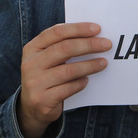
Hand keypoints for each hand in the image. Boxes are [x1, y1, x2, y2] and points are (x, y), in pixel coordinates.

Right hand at [18, 23, 110, 137]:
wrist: (32, 108)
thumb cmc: (47, 76)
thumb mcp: (47, 59)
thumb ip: (63, 46)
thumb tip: (94, 36)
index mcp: (32, 49)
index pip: (56, 32)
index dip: (78, 29)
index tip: (97, 29)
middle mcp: (30, 64)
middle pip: (64, 49)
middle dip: (89, 45)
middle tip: (107, 45)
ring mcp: (34, 83)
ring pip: (68, 70)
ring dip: (90, 65)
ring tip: (103, 63)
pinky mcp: (42, 100)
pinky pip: (68, 89)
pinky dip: (81, 83)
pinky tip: (87, 80)